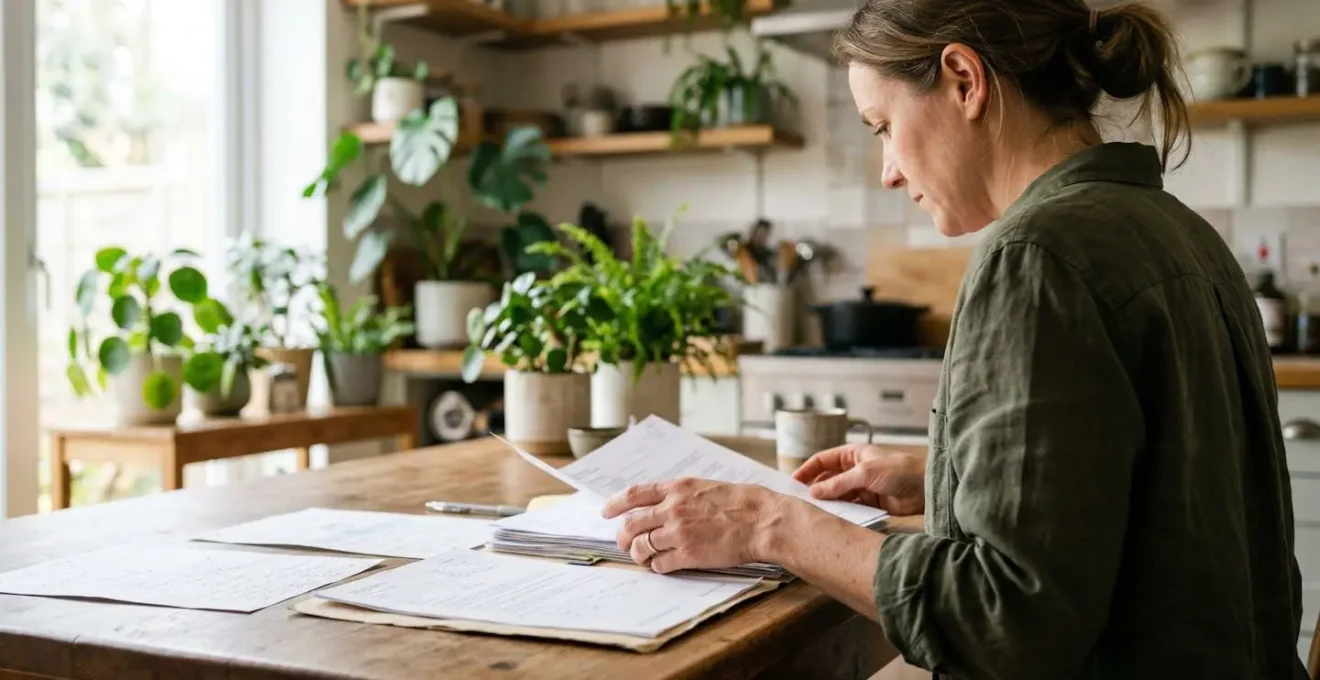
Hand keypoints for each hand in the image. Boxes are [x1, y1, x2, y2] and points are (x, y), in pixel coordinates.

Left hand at [601, 478, 795, 573]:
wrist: (762, 520)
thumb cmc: (742, 503)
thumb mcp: (706, 487)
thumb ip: (682, 495)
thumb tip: (664, 504)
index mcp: (677, 488)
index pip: (635, 494)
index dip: (615, 504)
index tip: (606, 511)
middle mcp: (673, 508)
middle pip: (631, 524)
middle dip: (622, 536)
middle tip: (623, 542)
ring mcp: (678, 532)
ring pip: (641, 546)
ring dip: (638, 554)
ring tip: (643, 557)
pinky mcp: (688, 554)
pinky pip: (659, 564)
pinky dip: (657, 566)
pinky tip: (662, 566)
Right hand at [792, 444, 925, 514]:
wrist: (926, 488)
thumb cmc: (898, 470)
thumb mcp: (864, 473)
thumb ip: (838, 483)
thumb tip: (814, 492)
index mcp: (852, 454)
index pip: (822, 460)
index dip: (806, 470)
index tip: (792, 482)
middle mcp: (854, 469)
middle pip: (827, 479)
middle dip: (815, 489)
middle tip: (800, 502)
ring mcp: (861, 487)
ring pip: (837, 495)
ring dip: (827, 502)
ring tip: (813, 513)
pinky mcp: (868, 503)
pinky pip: (849, 507)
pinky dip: (840, 512)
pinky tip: (832, 519)